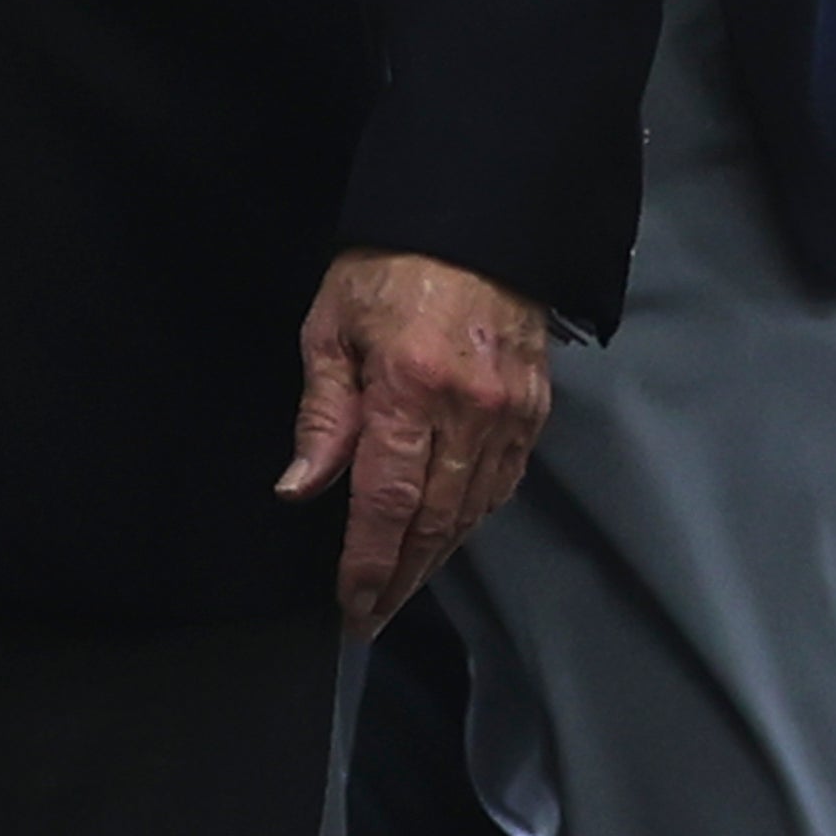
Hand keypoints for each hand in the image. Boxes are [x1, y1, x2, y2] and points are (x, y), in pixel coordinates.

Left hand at [281, 248, 552, 631]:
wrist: (476, 221)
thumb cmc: (391, 267)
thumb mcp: (331, 326)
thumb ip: (321, 413)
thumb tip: (300, 488)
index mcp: (407, 386)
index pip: (385, 500)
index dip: (367, 562)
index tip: (351, 603)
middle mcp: (466, 409)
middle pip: (432, 521)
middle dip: (400, 577)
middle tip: (372, 615)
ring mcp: (509, 412)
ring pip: (472, 511)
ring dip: (436, 557)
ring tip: (403, 586)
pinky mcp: (536, 409)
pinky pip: (503, 483)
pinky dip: (473, 518)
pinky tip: (449, 535)